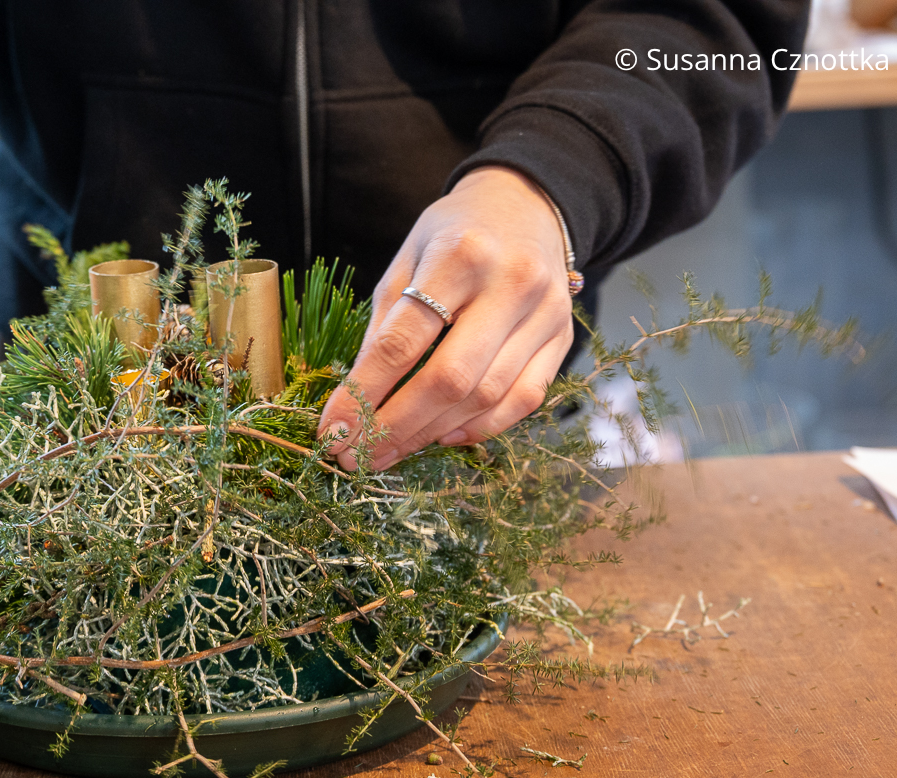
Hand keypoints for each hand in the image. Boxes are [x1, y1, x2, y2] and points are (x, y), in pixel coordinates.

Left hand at [318, 166, 574, 470]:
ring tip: (388, 451)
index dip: (363, 393)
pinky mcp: (563, 338)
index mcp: (460, 254)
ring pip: (486, 397)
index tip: (333, 428)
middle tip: (356, 454)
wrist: (527, 204)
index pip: (403, 341)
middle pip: (449, 379)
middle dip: (395, 426)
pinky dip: (479, 428)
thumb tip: (356, 399)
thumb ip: (385, 323)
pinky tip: (441, 436)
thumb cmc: (455, 232)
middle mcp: (511, 284)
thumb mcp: (408, 256)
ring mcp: (545, 314)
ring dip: (430, 434)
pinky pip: (523, 401)